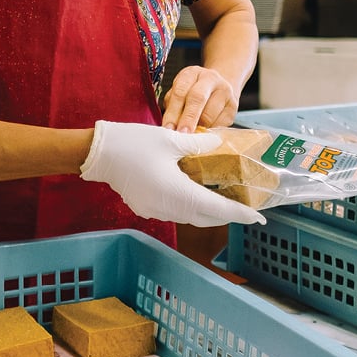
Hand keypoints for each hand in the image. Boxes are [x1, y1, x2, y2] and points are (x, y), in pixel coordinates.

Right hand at [81, 121, 265, 226]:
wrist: (98, 153)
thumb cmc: (133, 143)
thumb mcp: (170, 139)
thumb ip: (198, 145)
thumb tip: (219, 143)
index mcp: (178, 193)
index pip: (217, 209)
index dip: (239, 213)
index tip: (258, 217)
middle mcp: (168, 208)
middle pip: (206, 217)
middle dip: (227, 213)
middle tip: (245, 206)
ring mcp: (155, 211)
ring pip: (190, 215)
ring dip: (208, 209)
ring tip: (224, 197)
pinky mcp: (146, 207)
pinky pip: (175, 210)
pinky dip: (190, 205)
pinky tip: (195, 191)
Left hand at [161, 66, 238, 132]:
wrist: (219, 87)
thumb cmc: (193, 91)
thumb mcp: (180, 92)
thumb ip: (173, 106)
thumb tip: (171, 128)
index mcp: (192, 73)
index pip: (180, 91)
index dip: (173, 112)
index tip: (169, 128)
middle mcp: (210, 79)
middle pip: (198, 98)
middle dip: (188, 119)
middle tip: (182, 134)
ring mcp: (225, 91)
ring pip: (210, 115)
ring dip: (199, 128)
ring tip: (192, 134)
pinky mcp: (233, 107)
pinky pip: (220, 124)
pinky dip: (210, 131)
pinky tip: (205, 131)